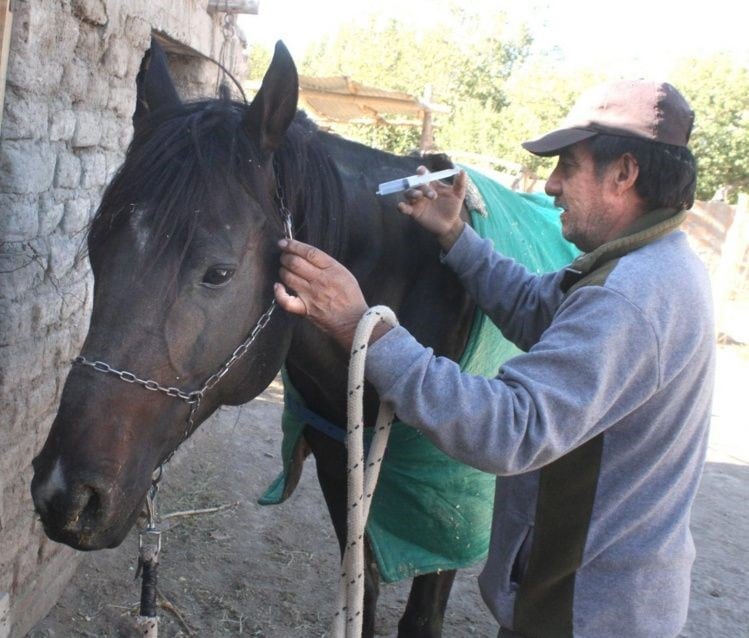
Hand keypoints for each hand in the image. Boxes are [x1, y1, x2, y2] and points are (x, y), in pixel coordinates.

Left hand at [274, 239, 389, 349]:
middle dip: (285, 257)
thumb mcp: (345, 274)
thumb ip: (328, 265)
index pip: (309, 252)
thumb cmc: (351, 298)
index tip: (284, 243)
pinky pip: (286, 301)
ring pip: (288, 277)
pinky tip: (278, 286)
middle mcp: (320, 280)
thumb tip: (308, 256)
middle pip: (295, 263)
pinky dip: (279, 293)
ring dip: (283, 270)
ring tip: (284, 269)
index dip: (293, 245)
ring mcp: (311, 295)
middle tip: (284, 257)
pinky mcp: (305, 309)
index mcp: (332, 269)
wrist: (354, 322)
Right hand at [397, 166, 467, 250]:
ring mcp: (417, 201)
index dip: (421, 171)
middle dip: (422, 187)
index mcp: (432, 184)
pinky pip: (404, 208)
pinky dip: (401, 207)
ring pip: (408, 193)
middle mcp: (422, 190)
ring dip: (412, 193)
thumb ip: (460, 183)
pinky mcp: (414, 212)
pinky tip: (401, 206)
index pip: (423, 174)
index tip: (422, 172)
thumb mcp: (458, 194)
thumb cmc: (453, 207)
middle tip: (433, 196)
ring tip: (419, 196)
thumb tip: (462, 171)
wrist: (451, 224)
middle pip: (416, 183)